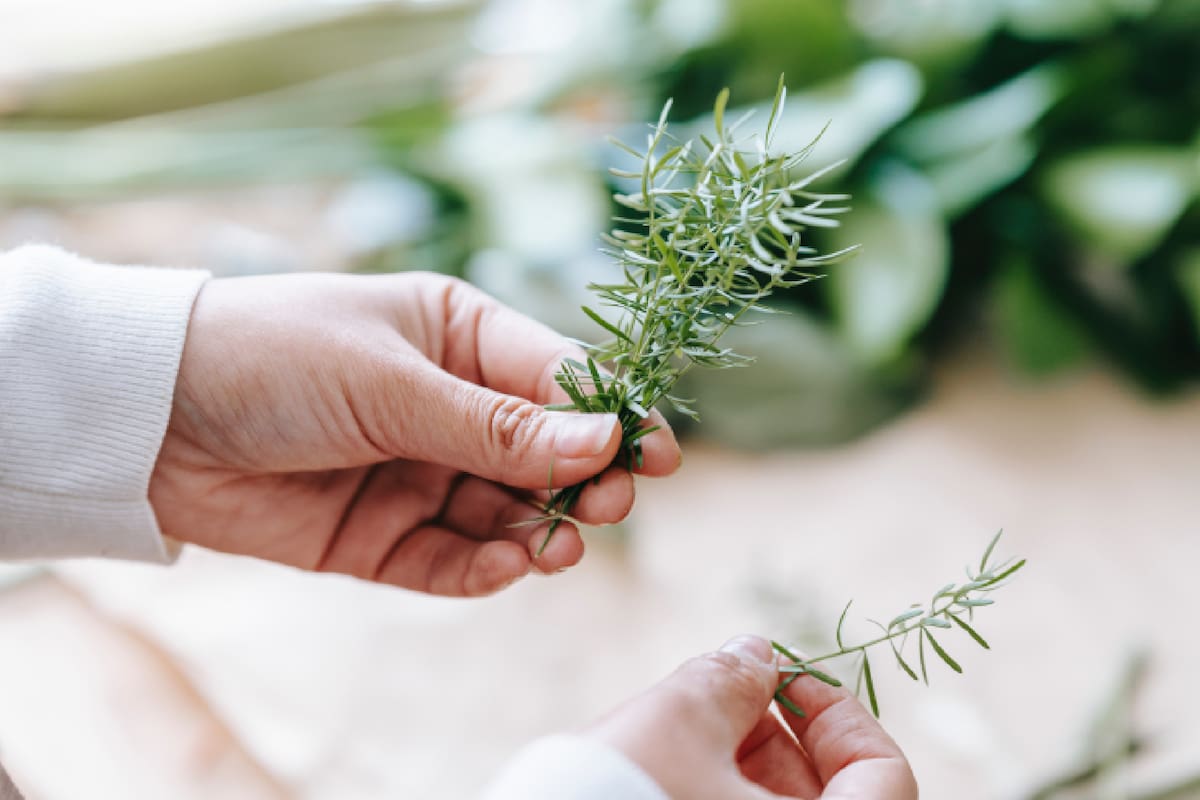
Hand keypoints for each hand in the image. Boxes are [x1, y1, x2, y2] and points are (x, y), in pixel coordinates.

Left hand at [148, 272, 679, 595]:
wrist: (150, 420)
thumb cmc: (273, 358)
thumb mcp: (392, 381)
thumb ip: (497, 423)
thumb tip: (606, 438)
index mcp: (458, 336)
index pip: (558, 379)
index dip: (611, 417)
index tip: (656, 456)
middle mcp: (448, 405)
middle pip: (546, 453)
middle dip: (583, 481)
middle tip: (607, 506)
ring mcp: (418, 472)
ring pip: (507, 512)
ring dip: (539, 531)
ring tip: (554, 548)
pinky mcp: (384, 535)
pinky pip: (452, 559)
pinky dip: (483, 568)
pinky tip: (504, 567)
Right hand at [586, 636, 917, 799]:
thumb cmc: (620, 797)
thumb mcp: (680, 721)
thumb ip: (732, 680)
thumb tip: (755, 657)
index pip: (882, 773)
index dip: (835, 712)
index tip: (781, 676)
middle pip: (824, 797)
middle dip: (776, 736)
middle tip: (721, 696)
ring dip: (738, 769)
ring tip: (680, 732)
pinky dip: (713, 798)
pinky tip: (663, 767)